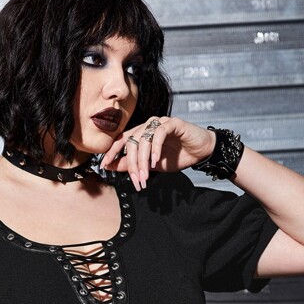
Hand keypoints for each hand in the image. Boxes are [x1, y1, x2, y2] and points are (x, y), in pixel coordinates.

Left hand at [100, 116, 215, 190]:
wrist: (199, 152)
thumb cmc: (176, 156)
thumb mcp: (151, 165)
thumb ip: (132, 164)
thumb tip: (112, 166)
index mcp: (141, 134)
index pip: (122, 140)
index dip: (112, 152)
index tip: (104, 165)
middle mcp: (148, 126)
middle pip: (132, 142)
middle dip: (131, 164)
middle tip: (136, 180)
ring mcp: (160, 123)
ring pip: (143, 139)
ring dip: (142, 160)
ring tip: (145, 175)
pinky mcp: (173, 123)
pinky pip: (159, 133)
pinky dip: (155, 148)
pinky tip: (155, 161)